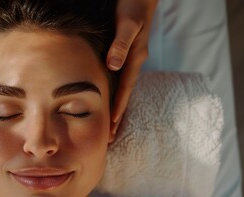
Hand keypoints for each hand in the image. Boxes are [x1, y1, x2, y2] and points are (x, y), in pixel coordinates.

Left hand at [107, 0, 157, 139]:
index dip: (118, 107)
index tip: (112, 127)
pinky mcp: (124, 54)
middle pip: (124, 94)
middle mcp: (133, 61)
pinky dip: (114, 93)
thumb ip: (121, 44)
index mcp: (134, 58)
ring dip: (116, 107)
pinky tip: (109, 100)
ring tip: (110, 127)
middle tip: (111, 137)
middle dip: (118, 115)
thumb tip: (112, 66)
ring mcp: (130, 59)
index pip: (125, 89)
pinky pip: (119, 79)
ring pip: (122, 89)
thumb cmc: (133, 6)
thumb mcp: (127, 24)